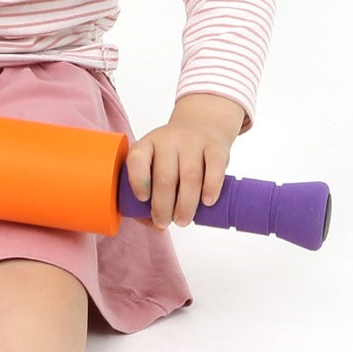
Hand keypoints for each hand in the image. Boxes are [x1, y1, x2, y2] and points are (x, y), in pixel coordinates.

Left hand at [125, 93, 245, 227]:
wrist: (202, 125)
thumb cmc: (174, 156)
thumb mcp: (156, 163)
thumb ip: (152, 192)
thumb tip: (154, 226)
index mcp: (147, 144)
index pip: (137, 159)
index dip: (138, 180)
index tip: (143, 199)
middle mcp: (168, 140)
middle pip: (165, 176)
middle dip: (163, 205)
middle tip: (164, 221)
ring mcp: (193, 141)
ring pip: (189, 176)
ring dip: (186, 204)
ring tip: (182, 220)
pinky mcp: (216, 147)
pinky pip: (214, 168)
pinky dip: (211, 187)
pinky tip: (207, 202)